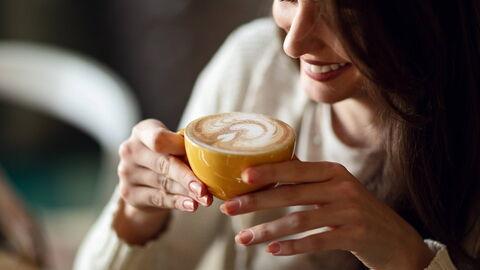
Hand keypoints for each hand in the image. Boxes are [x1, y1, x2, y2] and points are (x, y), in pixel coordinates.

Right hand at [114, 119, 212, 244]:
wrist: (142, 179)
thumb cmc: (164, 155)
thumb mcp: (171, 145)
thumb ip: (185, 147)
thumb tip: (211, 157)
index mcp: (142, 132)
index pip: (158, 139)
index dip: (178, 147)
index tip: (197, 154)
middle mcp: (130, 150)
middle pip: (163, 164)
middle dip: (187, 177)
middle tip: (205, 189)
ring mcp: (126, 172)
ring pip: (164, 184)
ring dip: (187, 193)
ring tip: (205, 199)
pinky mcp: (128, 193)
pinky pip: (158, 199)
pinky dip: (177, 202)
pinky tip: (191, 205)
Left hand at [220, 160, 433, 269]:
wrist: (395, 239)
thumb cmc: (357, 210)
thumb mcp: (336, 186)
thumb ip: (308, 176)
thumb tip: (275, 161)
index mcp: (333, 171)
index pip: (294, 168)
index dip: (268, 171)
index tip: (241, 177)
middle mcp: (341, 187)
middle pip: (291, 193)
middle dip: (256, 201)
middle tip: (229, 209)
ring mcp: (349, 212)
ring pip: (299, 220)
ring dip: (267, 230)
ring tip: (243, 238)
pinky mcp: (354, 235)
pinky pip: (317, 240)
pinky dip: (292, 246)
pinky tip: (272, 250)